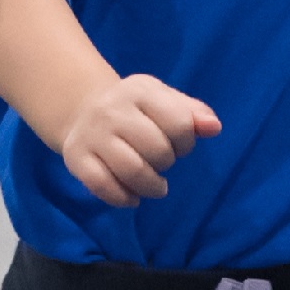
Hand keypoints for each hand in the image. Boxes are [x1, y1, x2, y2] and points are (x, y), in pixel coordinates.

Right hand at [61, 74, 220, 207]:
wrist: (83, 111)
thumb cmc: (136, 110)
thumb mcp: (164, 100)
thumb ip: (192, 112)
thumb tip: (214, 128)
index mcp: (140, 91)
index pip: (179, 123)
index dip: (186, 142)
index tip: (179, 144)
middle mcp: (112, 110)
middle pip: (157, 150)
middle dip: (167, 163)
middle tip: (162, 163)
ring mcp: (92, 135)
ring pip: (132, 171)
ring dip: (151, 187)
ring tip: (155, 187)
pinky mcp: (76, 158)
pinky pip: (103, 186)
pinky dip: (123, 198)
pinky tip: (132, 198)